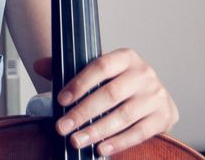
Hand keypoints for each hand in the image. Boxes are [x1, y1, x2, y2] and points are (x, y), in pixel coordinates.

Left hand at [32, 48, 177, 156]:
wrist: (154, 96)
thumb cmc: (119, 83)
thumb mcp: (98, 72)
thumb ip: (69, 69)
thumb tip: (39, 65)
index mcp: (126, 57)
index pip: (100, 66)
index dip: (79, 83)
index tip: (60, 100)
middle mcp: (144, 74)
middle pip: (110, 94)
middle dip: (83, 112)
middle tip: (62, 127)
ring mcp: (156, 95)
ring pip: (123, 115)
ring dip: (97, 130)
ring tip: (76, 140)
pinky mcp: (164, 116)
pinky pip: (139, 133)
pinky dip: (118, 142)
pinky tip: (101, 148)